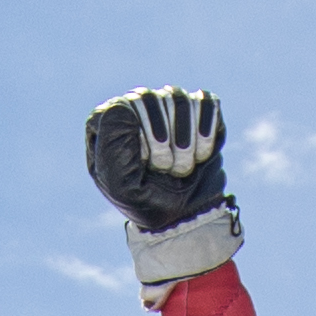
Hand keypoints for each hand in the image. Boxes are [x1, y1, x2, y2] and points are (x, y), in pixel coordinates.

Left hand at [84, 85, 231, 237]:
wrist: (183, 217)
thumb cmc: (145, 201)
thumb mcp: (119, 185)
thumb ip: (111, 147)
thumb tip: (121, 106)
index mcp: (107, 123)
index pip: (123, 108)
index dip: (141, 137)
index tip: (149, 165)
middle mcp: (135, 108)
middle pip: (152, 100)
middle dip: (165, 142)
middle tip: (168, 171)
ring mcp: (165, 106)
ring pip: (178, 98)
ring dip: (186, 139)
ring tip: (184, 168)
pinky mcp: (196, 111)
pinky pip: (205, 102)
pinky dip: (207, 129)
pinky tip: (202, 155)